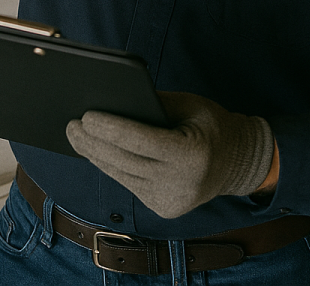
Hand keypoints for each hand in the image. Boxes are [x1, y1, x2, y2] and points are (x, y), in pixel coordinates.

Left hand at [66, 91, 274, 218]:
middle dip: (94, 143)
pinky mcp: (164, 209)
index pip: (141, 141)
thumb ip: (153, 104)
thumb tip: (112, 100)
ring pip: (123, 176)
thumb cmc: (211, 124)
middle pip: (125, 161)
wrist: (238, 162)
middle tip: (71, 125)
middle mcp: (181, 183)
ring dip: (96, 156)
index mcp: (192, 154)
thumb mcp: (188, 105)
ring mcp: (172, 201)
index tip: (85, 116)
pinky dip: (112, 167)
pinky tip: (96, 152)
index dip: (111, 128)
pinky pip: (130, 184)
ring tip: (76, 137)